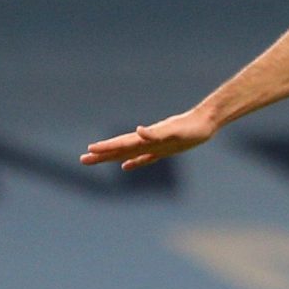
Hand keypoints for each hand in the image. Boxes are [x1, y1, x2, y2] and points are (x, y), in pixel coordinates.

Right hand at [81, 110, 218, 170]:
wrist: (205, 122)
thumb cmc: (191, 128)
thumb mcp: (175, 133)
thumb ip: (155, 133)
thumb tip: (138, 131)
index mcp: (146, 138)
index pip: (121, 144)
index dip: (105, 148)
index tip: (89, 150)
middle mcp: (147, 141)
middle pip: (119, 149)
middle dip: (101, 155)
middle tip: (82, 160)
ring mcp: (154, 146)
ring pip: (128, 153)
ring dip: (112, 157)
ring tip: (96, 160)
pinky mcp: (164, 149)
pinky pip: (144, 158)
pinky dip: (134, 162)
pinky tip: (126, 166)